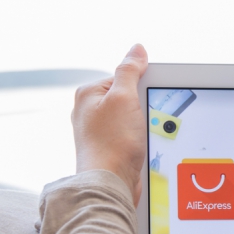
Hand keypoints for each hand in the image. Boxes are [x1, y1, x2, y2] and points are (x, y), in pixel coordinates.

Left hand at [72, 44, 147, 203]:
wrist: (110, 184)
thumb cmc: (113, 143)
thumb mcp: (124, 97)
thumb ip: (130, 70)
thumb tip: (137, 49)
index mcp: (88, 94)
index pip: (122, 77)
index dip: (140, 87)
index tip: (145, 99)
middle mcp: (90, 112)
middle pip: (129, 98)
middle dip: (143, 108)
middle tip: (142, 120)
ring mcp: (99, 132)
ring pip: (133, 119)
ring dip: (144, 126)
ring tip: (140, 138)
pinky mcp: (110, 149)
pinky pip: (133, 136)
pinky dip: (141, 141)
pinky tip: (141, 149)